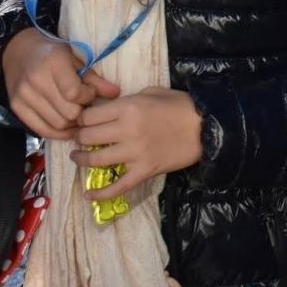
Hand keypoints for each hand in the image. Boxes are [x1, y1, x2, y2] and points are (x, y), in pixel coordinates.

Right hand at [2, 28, 119, 138]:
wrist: (19, 51)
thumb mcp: (75, 59)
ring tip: (77, 114)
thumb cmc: (53, 54)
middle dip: (82, 112)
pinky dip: (58, 133)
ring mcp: (23, 95)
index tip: (90, 92)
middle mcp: (36, 80)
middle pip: (67, 112)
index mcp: (53, 63)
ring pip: (57, 124)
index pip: (74, 93)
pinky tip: (67, 127)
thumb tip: (115, 93)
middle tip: (85, 106)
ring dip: (72, 124)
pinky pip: (41, 130)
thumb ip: (95, 78)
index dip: (88, 97)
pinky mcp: (16, 107)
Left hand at [71, 87, 202, 198]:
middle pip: (87, 137)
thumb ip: (128, 99)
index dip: (82, 119)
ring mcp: (135, 153)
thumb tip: (108, 108)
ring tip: (79, 158)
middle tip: (82, 139)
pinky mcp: (144, 171)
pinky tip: (88, 194)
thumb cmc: (181, 105)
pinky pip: (118, 186)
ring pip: (95, 160)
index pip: (88, 116)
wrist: (207, 127)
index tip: (83, 121)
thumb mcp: (152, 92)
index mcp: (128, 108)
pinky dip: (101, 193)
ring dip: (82, 160)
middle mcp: (126, 130)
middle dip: (80, 138)